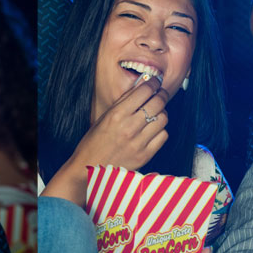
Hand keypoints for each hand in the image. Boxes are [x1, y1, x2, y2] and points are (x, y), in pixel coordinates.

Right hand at [43, 78, 169, 205]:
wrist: (89, 169)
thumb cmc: (94, 142)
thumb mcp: (104, 117)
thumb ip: (123, 101)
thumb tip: (142, 85)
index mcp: (116, 115)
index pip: (144, 91)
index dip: (153, 84)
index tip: (154, 83)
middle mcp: (129, 127)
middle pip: (158, 103)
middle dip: (161, 95)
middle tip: (159, 95)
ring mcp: (138, 143)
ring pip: (163, 119)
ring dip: (161, 113)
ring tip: (155, 114)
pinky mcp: (144, 155)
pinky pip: (163, 136)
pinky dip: (160, 130)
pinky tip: (153, 130)